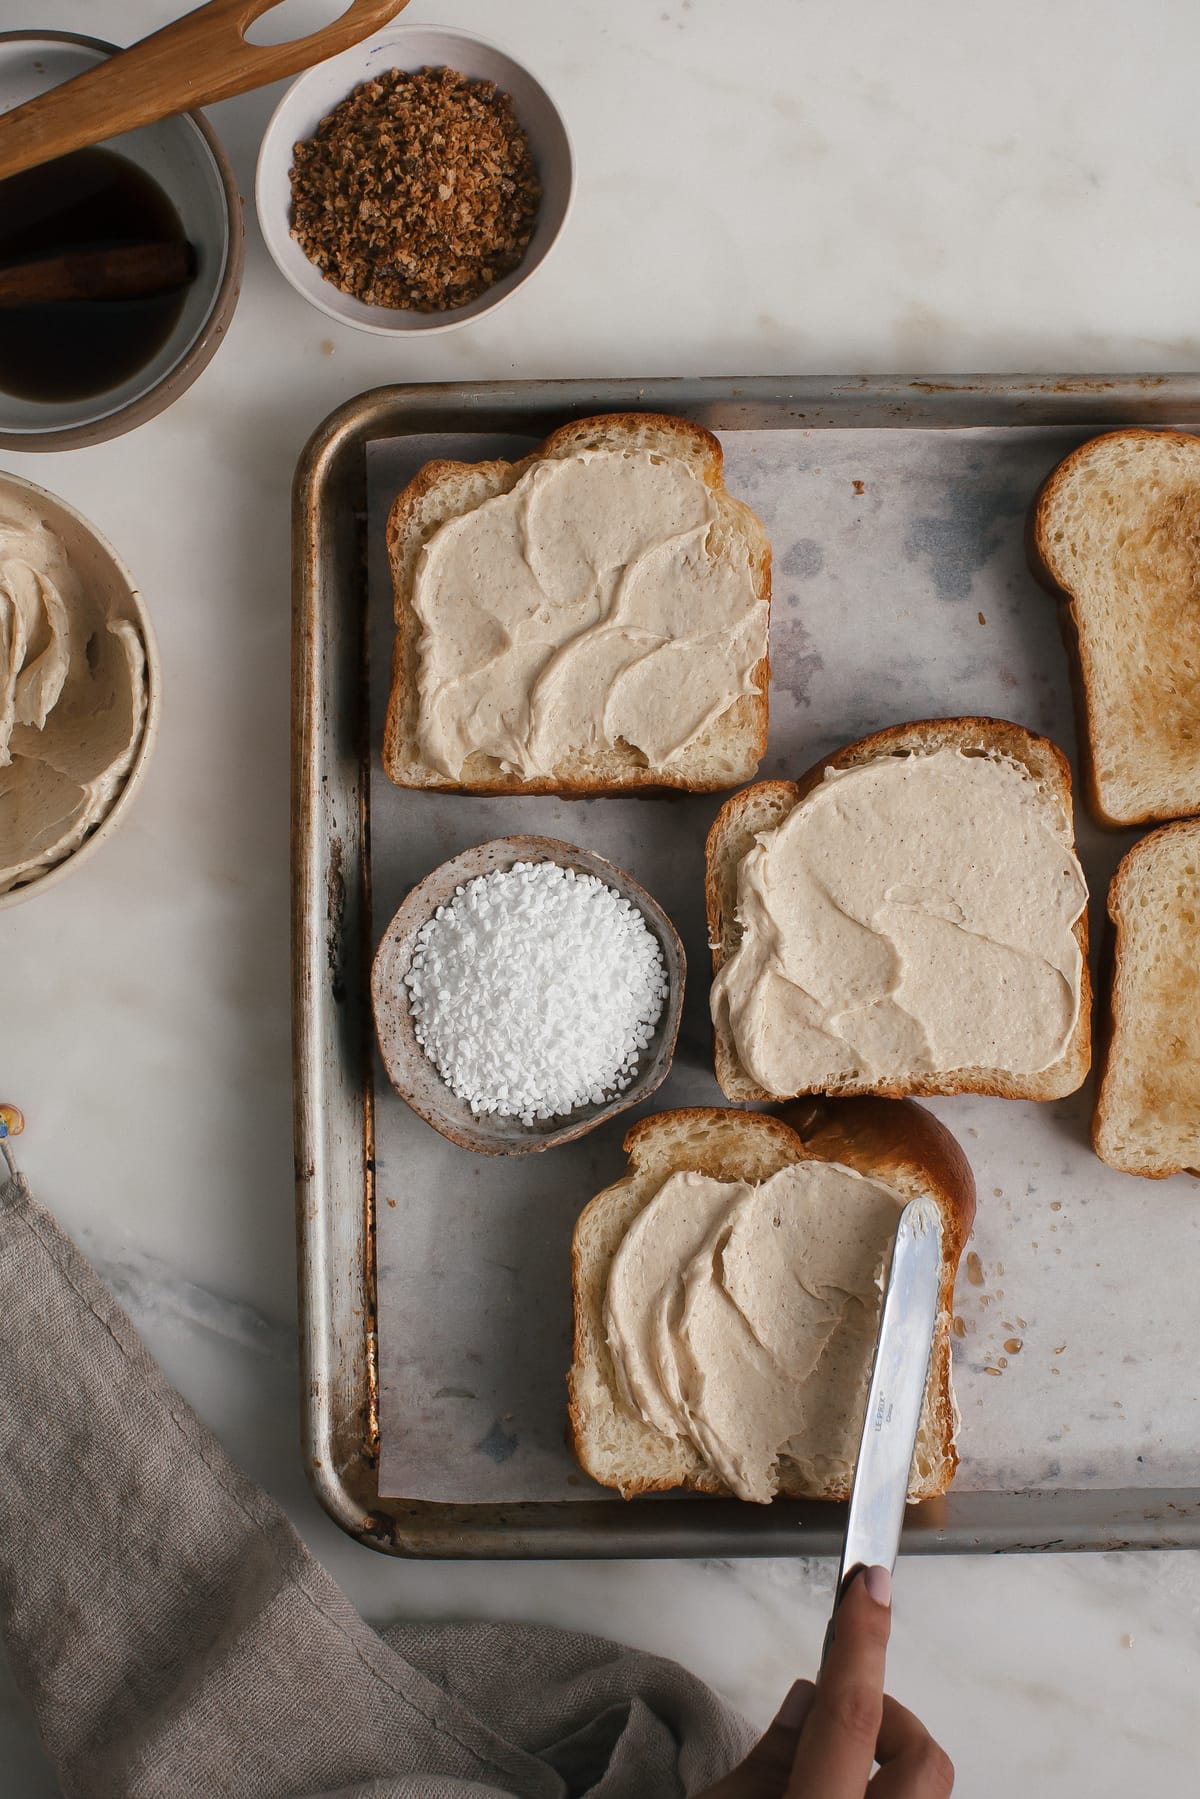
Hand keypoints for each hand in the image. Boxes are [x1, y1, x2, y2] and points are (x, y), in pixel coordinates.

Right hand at [698, 1566, 952, 1796]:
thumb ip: (769, 1757)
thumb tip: (809, 1699)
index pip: (850, 1716)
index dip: (863, 1641)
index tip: (869, 1585)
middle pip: (923, 1757)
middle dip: (888, 1723)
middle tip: (829, 1721)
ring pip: (925, 1786)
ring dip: (882, 1763)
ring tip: (826, 1771)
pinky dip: (882, 1787)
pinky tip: (840, 1795)